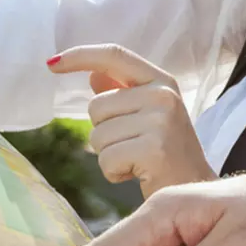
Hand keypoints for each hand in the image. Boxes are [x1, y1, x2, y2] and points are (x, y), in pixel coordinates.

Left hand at [50, 45, 213, 199]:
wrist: (194, 189)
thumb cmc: (167, 152)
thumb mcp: (148, 115)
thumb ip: (121, 92)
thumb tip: (92, 73)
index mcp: (161, 81)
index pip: (114, 55)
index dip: (80, 56)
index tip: (52, 63)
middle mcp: (163, 95)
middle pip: (96, 106)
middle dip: (104, 132)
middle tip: (134, 146)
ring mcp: (161, 121)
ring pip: (97, 135)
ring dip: (109, 155)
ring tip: (137, 161)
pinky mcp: (154, 149)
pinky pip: (106, 159)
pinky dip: (114, 172)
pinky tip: (138, 174)